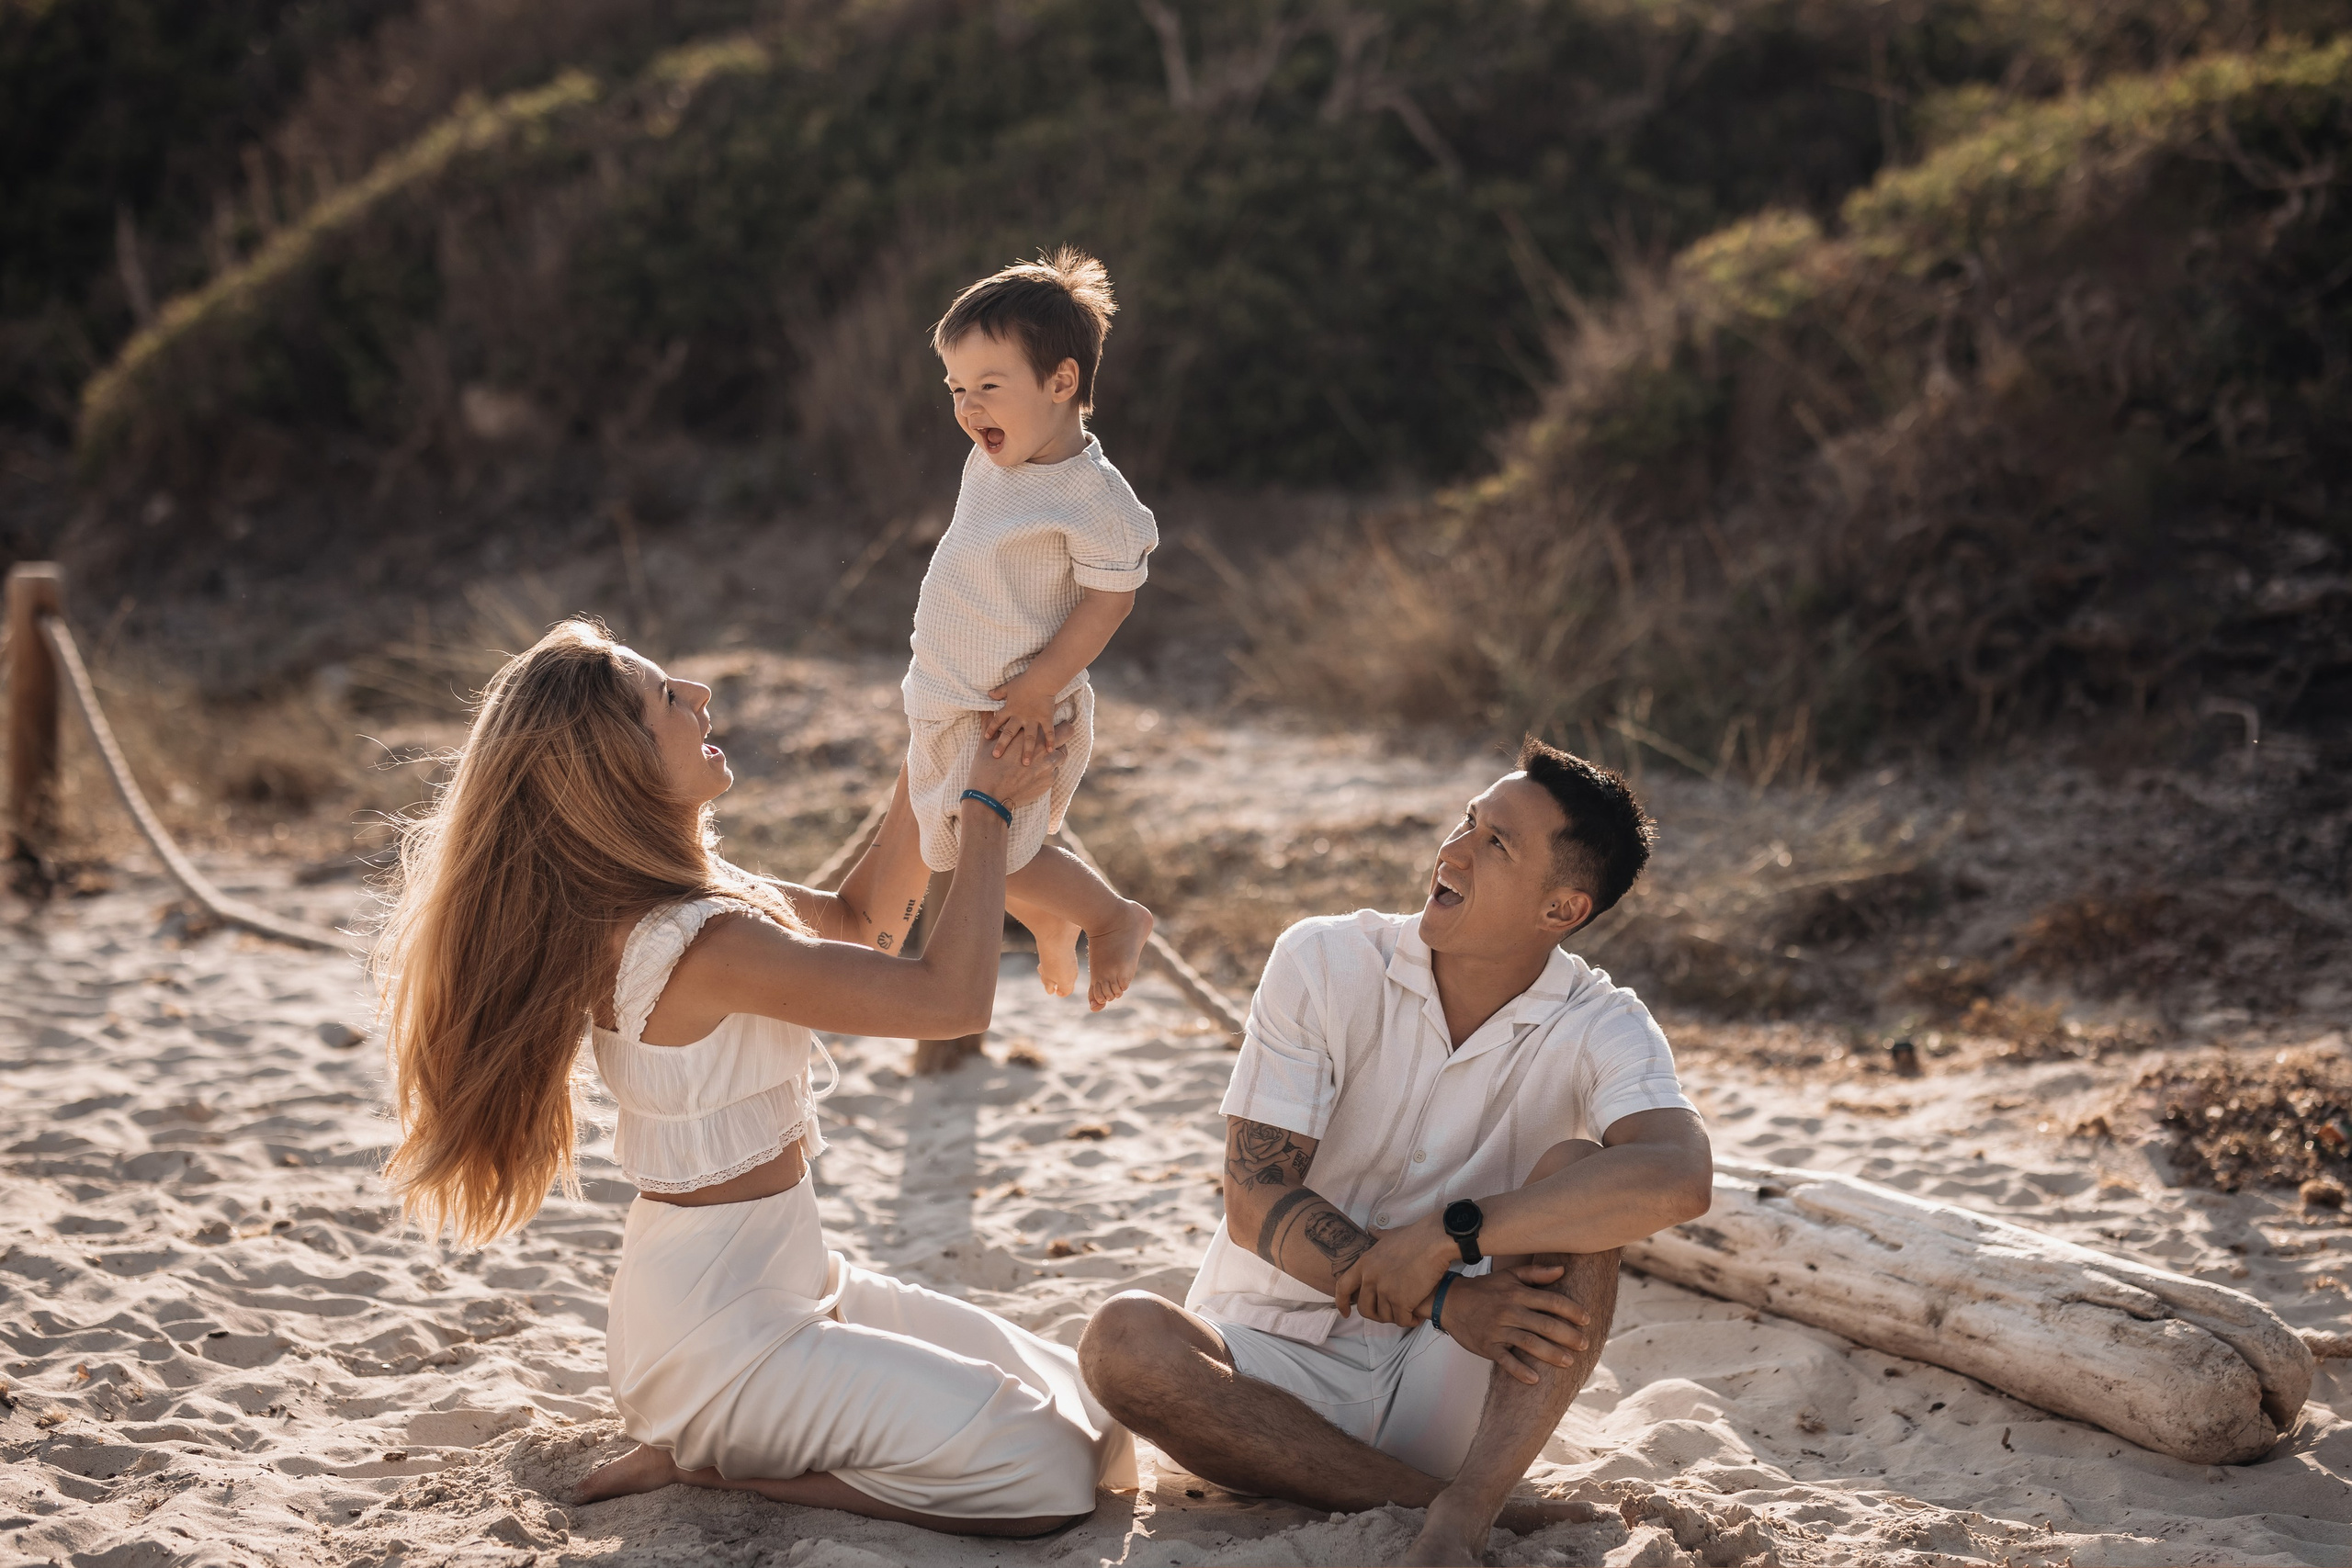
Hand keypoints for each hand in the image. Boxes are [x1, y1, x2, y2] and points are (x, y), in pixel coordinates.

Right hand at [963, 718, 1073, 810]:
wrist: (990, 798)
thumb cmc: (985, 769)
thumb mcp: (985, 743)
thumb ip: (988, 723)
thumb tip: (985, 710)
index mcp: (1026, 733)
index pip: (1048, 714)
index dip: (1050, 711)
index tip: (1049, 711)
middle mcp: (1041, 747)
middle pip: (1067, 731)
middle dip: (1064, 730)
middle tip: (1060, 731)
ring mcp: (1048, 764)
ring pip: (1063, 752)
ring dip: (1057, 752)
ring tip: (1048, 754)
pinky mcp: (1050, 780)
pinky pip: (1056, 770)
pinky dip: (1050, 769)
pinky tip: (1040, 771)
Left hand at [984, 671, 1059, 763]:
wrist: (1041, 679)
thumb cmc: (1024, 681)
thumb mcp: (1008, 686)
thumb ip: (999, 693)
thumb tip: (989, 694)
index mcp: (1010, 709)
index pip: (997, 720)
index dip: (991, 728)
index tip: (986, 737)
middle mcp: (1019, 717)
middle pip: (1008, 732)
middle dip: (1002, 745)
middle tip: (996, 756)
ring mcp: (1033, 719)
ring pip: (1028, 738)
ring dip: (1027, 750)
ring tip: (1026, 763)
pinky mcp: (1045, 718)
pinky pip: (1048, 732)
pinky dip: (1050, 741)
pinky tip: (1051, 751)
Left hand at [1330, 1212, 1453, 1327]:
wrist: (1435, 1241)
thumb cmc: (1416, 1236)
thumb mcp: (1390, 1235)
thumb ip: (1378, 1237)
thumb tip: (1371, 1230)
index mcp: (1364, 1264)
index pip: (1343, 1287)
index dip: (1342, 1302)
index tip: (1346, 1312)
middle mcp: (1370, 1278)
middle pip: (1364, 1308)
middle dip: (1376, 1315)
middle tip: (1390, 1313)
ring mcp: (1385, 1290)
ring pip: (1384, 1316)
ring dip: (1395, 1317)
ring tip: (1407, 1311)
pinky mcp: (1401, 1300)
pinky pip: (1401, 1320)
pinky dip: (1408, 1320)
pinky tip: (1415, 1316)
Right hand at [1426, 1264, 1590, 1383]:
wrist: (1449, 1302)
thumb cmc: (1485, 1289)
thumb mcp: (1508, 1276)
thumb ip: (1535, 1273)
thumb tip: (1562, 1270)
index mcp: (1517, 1293)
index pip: (1551, 1301)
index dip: (1571, 1310)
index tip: (1587, 1319)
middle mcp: (1509, 1311)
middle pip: (1545, 1325)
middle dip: (1568, 1336)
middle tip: (1585, 1345)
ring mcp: (1498, 1330)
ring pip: (1529, 1343)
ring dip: (1551, 1354)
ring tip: (1569, 1362)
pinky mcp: (1487, 1346)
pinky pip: (1505, 1360)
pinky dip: (1519, 1370)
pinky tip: (1535, 1379)